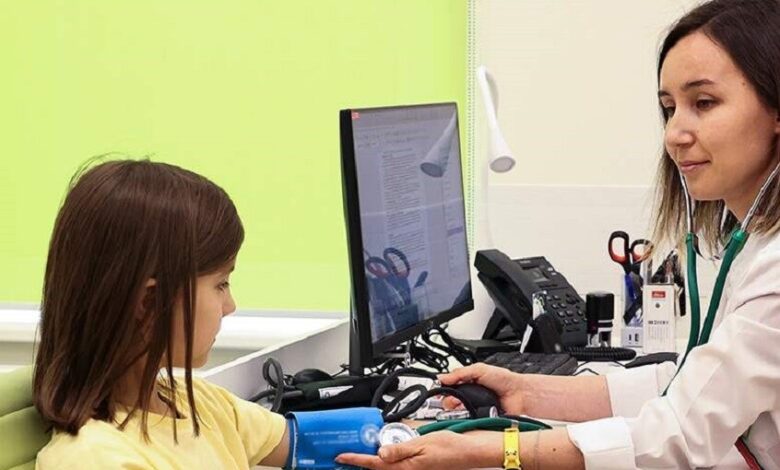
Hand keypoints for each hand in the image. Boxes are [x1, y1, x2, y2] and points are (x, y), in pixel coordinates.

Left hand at [336, 430, 497, 469]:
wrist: (469, 453)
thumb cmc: (451, 448)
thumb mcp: (423, 443)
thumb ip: (400, 449)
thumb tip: (380, 452)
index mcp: (406, 467)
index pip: (375, 464)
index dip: (356, 460)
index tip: (341, 457)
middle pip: (379, 469)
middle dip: (363, 462)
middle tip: (347, 455)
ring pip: (387, 468)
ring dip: (374, 462)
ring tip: (361, 454)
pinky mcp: (418, 467)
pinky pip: (398, 466)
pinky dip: (388, 460)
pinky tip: (385, 453)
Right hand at [438, 363, 525, 414]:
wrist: (519, 394)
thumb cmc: (504, 380)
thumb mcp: (479, 369)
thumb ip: (460, 373)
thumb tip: (441, 377)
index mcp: (467, 382)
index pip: (448, 386)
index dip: (443, 389)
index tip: (440, 390)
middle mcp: (469, 396)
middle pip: (449, 401)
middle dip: (449, 399)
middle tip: (455, 398)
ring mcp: (473, 408)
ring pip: (456, 412)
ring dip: (457, 408)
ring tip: (463, 404)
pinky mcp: (478, 418)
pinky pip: (467, 420)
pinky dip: (466, 417)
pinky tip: (469, 412)